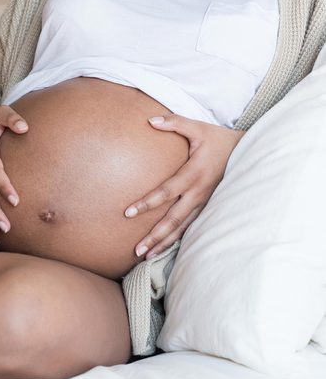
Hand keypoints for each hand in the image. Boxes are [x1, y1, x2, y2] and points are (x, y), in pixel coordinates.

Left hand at [125, 114, 245, 259]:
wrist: (250, 152)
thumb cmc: (219, 139)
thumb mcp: (199, 128)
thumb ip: (175, 122)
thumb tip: (150, 120)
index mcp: (193, 174)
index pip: (166, 192)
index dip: (147, 203)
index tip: (128, 212)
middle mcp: (199, 193)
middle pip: (173, 219)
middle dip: (154, 236)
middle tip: (136, 250)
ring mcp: (205, 203)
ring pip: (182, 228)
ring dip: (164, 244)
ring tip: (146, 257)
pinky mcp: (209, 208)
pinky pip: (192, 228)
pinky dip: (177, 240)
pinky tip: (164, 251)